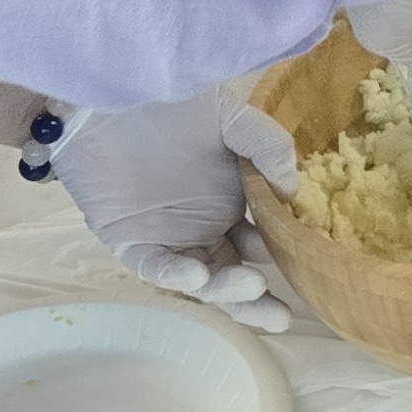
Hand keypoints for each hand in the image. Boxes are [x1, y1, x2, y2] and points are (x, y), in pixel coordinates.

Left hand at [56, 85, 298, 330]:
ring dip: (227, 292)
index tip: (305, 262)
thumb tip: (293, 188)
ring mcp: (170, 239)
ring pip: (203, 281)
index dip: (282, 257)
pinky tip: (197, 275)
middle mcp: (204, 229)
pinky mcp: (132, 242)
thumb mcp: (229, 115)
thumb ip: (265, 144)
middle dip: (258, 300)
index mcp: (232, 205)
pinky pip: (156, 268)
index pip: (262, 243)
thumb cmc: (170, 102)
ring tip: (252, 287)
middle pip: (236, 275)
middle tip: (282, 316)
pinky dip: (176, 276)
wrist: (106, 95)